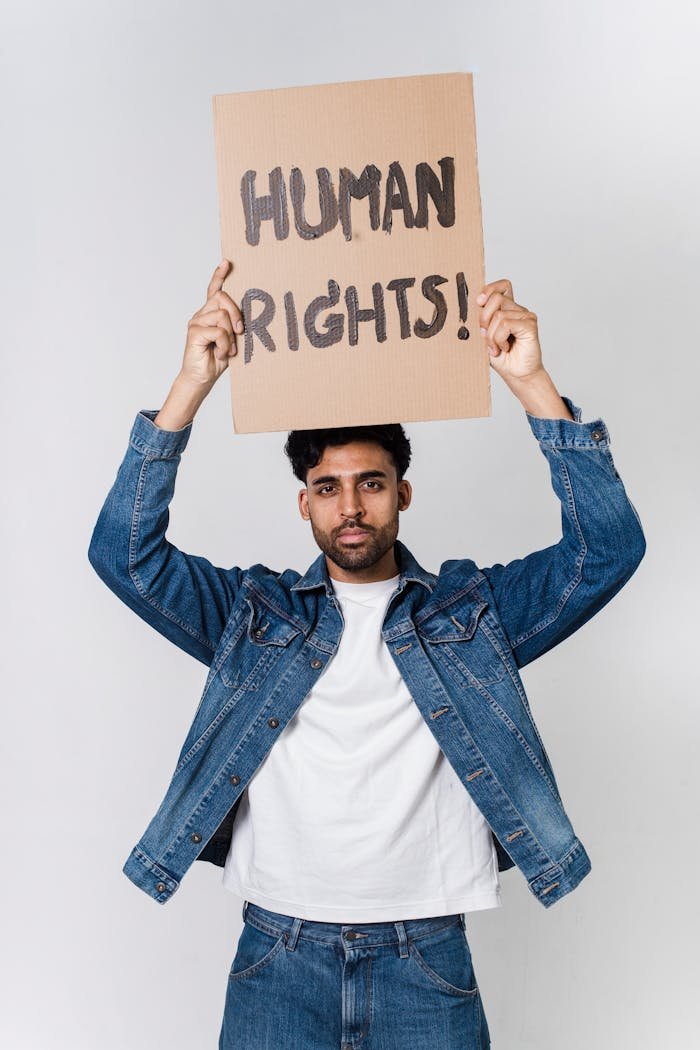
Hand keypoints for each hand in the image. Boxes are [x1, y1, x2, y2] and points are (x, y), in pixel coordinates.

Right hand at [180, 259, 244, 387]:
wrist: (202, 379)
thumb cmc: (217, 360)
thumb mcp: (232, 339)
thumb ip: (234, 325)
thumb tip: (245, 317)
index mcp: (210, 314)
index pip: (214, 290)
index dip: (219, 276)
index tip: (227, 262)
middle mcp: (201, 314)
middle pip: (222, 297)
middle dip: (236, 313)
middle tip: (240, 332)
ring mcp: (196, 322)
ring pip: (222, 315)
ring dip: (231, 335)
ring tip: (228, 349)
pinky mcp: (194, 332)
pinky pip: (218, 330)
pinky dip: (225, 344)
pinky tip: (222, 353)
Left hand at [477, 278, 543, 382]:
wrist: (517, 375)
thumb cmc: (502, 358)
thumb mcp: (484, 337)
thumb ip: (481, 322)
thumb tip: (475, 307)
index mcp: (507, 309)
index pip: (502, 286)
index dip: (489, 289)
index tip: (478, 302)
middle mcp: (517, 310)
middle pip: (495, 298)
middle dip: (484, 319)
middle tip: (486, 337)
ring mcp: (525, 316)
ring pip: (498, 315)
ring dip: (492, 336)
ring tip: (497, 348)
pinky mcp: (530, 324)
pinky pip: (506, 324)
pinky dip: (500, 339)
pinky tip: (505, 348)